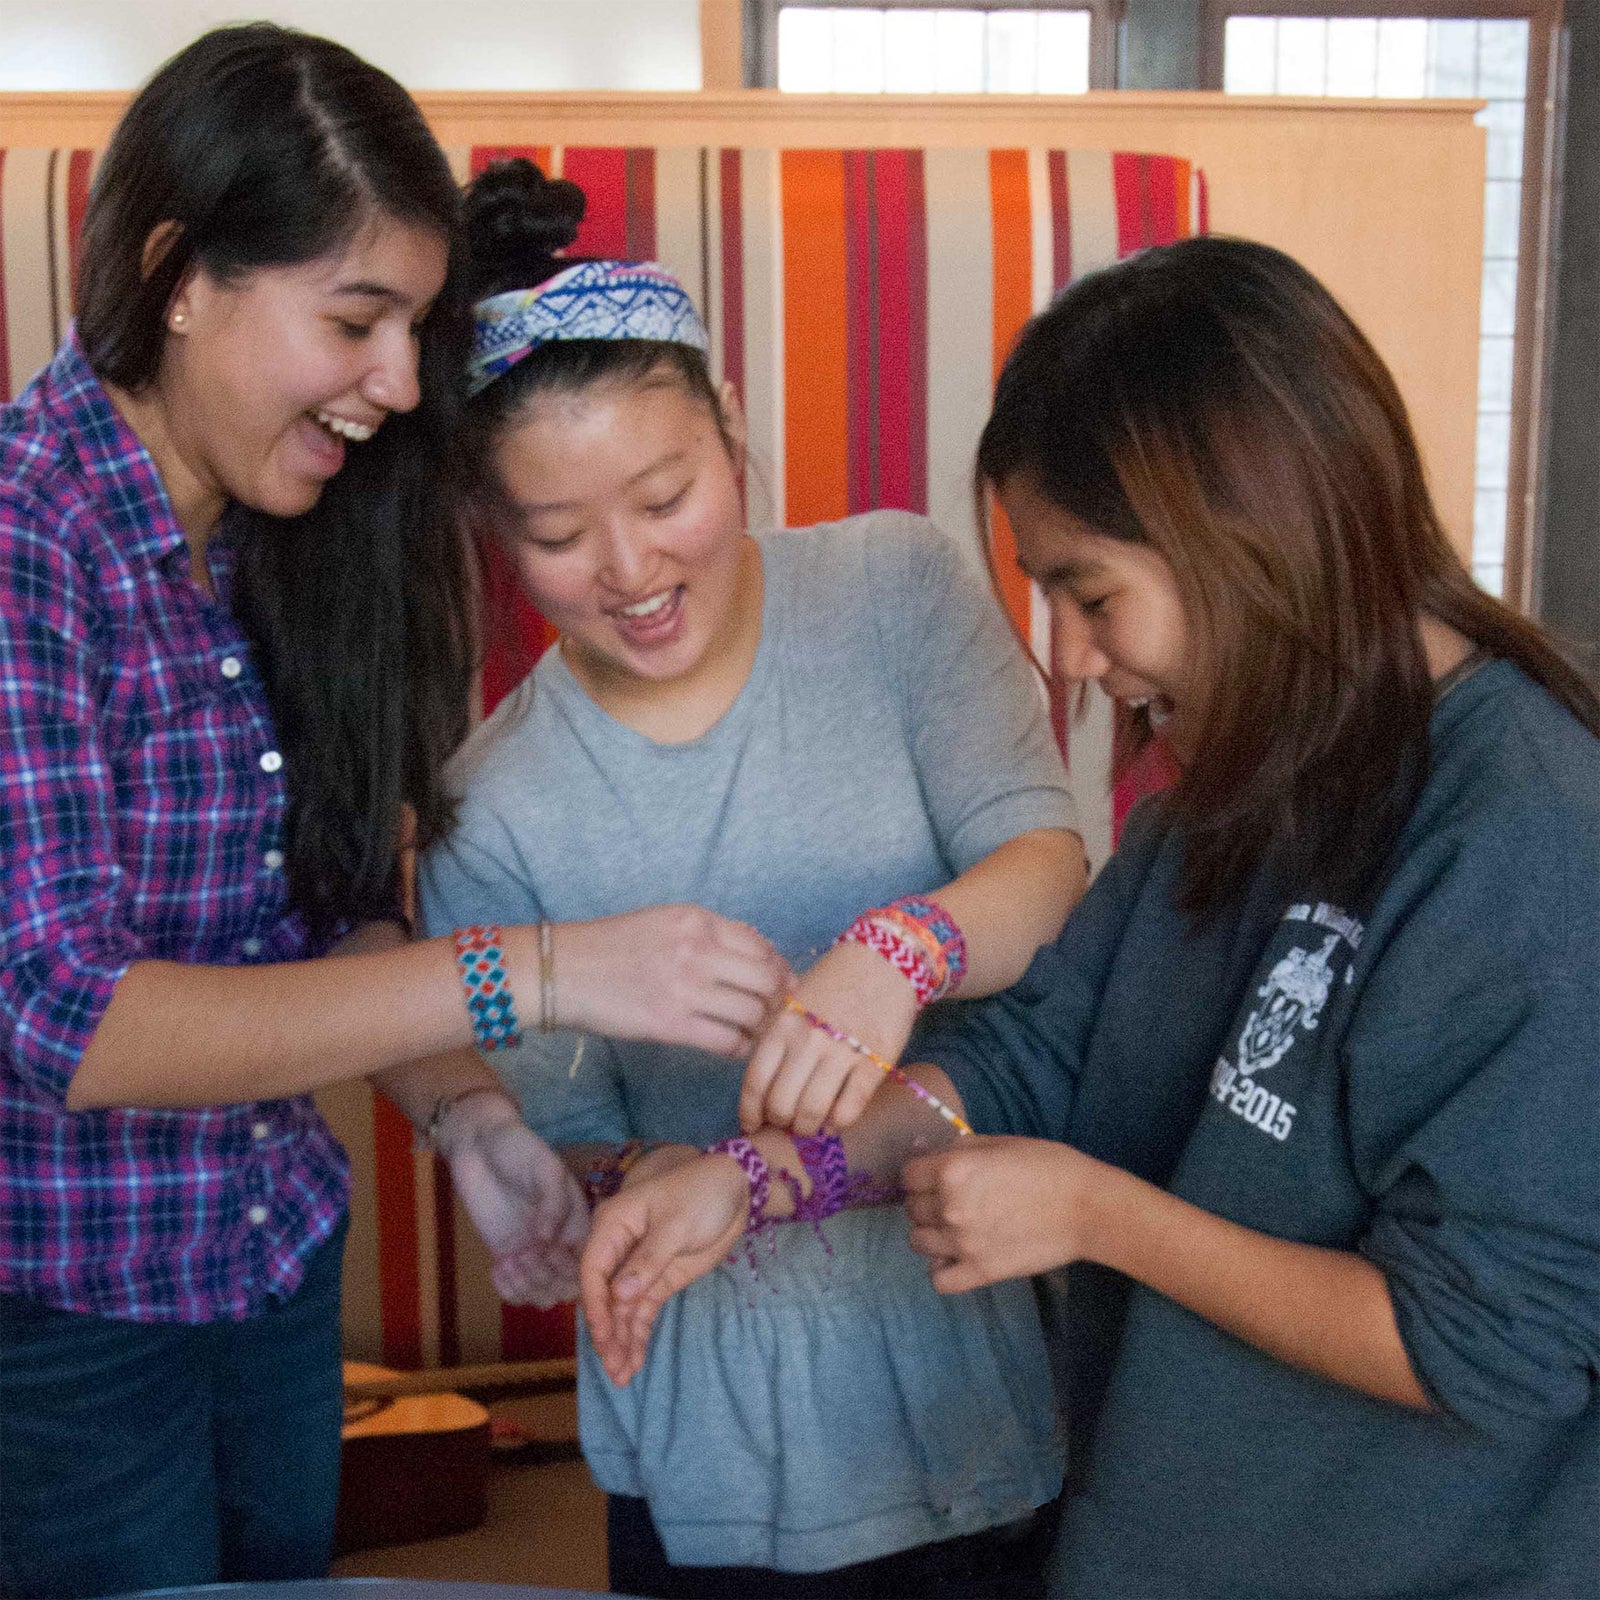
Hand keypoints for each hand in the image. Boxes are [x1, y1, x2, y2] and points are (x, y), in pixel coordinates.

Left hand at [438, 1089, 588, 1306]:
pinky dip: (508, 1290)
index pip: (588, 1263)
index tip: (550, 1251)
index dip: (572, 1268)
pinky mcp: (507, 1256)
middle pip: (566, 1287)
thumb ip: (553, 1203)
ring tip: (511, 1259)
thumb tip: (548, 1241)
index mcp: (578, 1221)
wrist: (480, 1145)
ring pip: (541, 1295)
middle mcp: (559, 1242)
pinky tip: (498, 1266)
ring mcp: (532, 1252)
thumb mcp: (545, 1168)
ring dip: (527, 1286)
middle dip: (547, 1278)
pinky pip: (515, 1293)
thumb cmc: (518, 1150)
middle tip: (527, 1254)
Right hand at [547, 906, 789, 1055]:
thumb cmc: (610, 946)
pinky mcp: (671, 1024)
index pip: (760, 945)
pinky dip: (737, 1047)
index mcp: (697, 921)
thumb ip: (706, 934)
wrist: (563, 970)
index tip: (780, 982)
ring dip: (758, 1026)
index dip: (778, 968)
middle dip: (776, 1000)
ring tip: (750, 1031)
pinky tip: (731, 1046)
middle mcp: (698, 950)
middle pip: (766, 980)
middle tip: (771, 1012)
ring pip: (752, 1013)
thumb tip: (752, 955)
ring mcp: (686, 988)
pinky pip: (727, 1041)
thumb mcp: (663, 922)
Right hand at [580, 1150, 751, 1385]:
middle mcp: (619, 1248)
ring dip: (620, 1341)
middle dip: (607, 1332)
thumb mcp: (676, 1224)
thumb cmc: (701, 1193)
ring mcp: (639, 1268)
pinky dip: (638, 1334)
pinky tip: (635, 1361)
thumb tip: (619, 1295)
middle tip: (613, 1367)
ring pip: (622, 1309)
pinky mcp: (659, 1281)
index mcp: (614, 1224)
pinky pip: (642, 1311)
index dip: (595, 1303)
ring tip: (621, 1376)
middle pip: (604, 1295)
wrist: (735, 1189)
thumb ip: (648, 1260)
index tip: (603, 1334)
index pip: (594, 1268)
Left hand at [740, 940, 918, 1134]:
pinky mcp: (875, 1061)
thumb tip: (764, 1087)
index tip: (752, 1124)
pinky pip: (849, 1108)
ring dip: (807, 1128)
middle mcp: (808, 1039)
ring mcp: (842, 1051)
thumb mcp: (795, 1001)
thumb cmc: (835, 982)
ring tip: (810, 1126)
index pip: (756, 1081)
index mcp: (783, 1023)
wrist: (885, 960)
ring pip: (812, 1111)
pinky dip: (838, 1123)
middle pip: (781, 1102)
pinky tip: (836, 1120)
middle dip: (780, 1122)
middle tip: (786, 1124)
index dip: (751, 1111)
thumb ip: (778, 1037)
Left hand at [902, 1135, 1105, 1292]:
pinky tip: (957, 1256)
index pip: (908, 1175)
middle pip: (911, 1208)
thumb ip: (958, 1147)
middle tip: (953, 1198)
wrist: (1087, 1208)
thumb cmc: (1047, 1166)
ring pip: (917, 1242)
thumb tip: (925, 1148)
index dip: (920, 1173)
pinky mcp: (980, 1272)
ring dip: (931, 1232)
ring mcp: (962, 1243)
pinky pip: (938, 1280)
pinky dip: (942, 1269)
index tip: (935, 1175)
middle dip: (926, 1200)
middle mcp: (949, 1207)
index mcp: (952, 1170)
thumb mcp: (1000, 1142)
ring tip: (955, 1227)